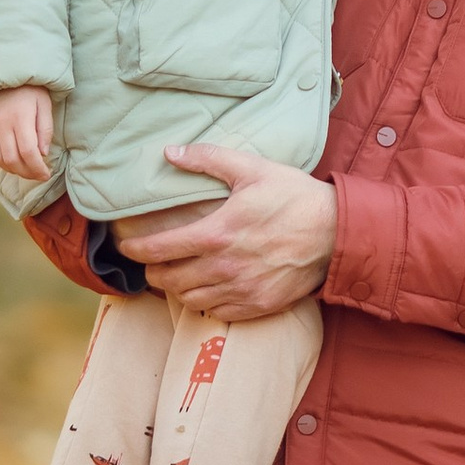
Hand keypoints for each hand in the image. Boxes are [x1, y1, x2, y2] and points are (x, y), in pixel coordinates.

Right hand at [0, 84, 54, 182]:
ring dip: (12, 169)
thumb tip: (43, 153)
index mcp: (20, 117)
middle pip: (12, 159)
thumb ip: (45, 129)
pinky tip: (8, 162)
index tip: (46, 174)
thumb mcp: (44, 103)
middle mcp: (2, 124)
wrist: (3, 72)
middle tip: (37, 174)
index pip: (28, 151)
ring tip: (24, 169)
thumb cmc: (29, 88)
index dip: (37, 168)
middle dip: (26, 173)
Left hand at [117, 146, 337, 320]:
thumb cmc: (294, 197)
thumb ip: (208, 158)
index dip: (136, 250)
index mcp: (217, 233)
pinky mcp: (257, 306)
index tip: (127, 246)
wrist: (337, 233)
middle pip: (169, 280)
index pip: (160, 249)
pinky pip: (216, 312)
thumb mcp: (252, 169)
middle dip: (152, 271)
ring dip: (175, 289)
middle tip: (151, 262)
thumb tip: (170, 152)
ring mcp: (241, 290)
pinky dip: (203, 303)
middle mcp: (224, 267)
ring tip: (174, 276)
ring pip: (189, 300)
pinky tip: (204, 290)